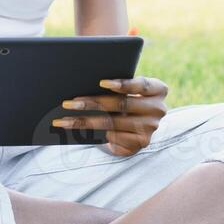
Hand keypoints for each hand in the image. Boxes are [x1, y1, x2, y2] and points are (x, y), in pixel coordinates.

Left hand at [54, 76, 168, 156]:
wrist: (136, 124)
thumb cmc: (126, 98)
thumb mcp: (127, 89)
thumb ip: (117, 84)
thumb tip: (82, 79)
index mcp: (159, 89)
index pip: (141, 84)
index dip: (122, 84)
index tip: (100, 82)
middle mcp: (159, 109)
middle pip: (122, 104)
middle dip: (92, 103)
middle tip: (69, 103)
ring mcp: (151, 128)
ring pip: (112, 123)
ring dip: (84, 122)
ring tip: (64, 119)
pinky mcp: (140, 143)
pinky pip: (113, 137)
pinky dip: (92, 134)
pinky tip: (75, 132)